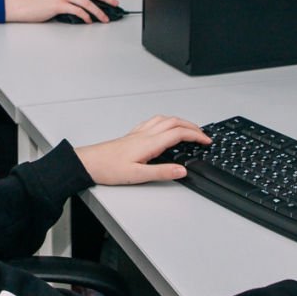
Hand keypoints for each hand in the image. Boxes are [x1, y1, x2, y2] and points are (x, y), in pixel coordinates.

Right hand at [6, 0, 120, 22]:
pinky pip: (78, 11)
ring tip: (104, 18)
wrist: (25, 5)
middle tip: (114, 5)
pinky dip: (86, 17)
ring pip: (87, 2)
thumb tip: (88, 4)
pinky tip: (89, 21)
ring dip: (98, 11)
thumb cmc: (40, 2)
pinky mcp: (59, 5)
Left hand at [76, 116, 210, 184]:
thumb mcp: (138, 175)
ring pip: (164, 119)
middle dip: (192, 126)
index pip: (179, 133)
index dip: (196, 135)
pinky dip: (166, 121)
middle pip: (174, 122)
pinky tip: (164, 126)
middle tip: (203, 135)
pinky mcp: (132, 135)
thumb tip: (182, 170)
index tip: (206, 141)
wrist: (89, 163)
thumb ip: (162, 172)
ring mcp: (138, 133)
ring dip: (180, 121)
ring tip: (189, 128)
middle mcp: (145, 134)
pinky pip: (153, 122)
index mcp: (150, 143)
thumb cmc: (109, 168)